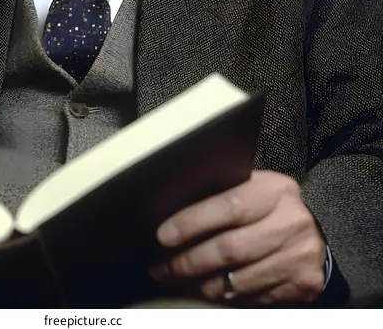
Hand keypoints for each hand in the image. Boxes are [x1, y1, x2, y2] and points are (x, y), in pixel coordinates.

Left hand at [151, 170, 326, 306]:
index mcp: (275, 190)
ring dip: (204, 283)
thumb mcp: (255, 186)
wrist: (322, 227)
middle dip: (189, 261)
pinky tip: (211, 289)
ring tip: (178, 279)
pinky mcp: (304, 285)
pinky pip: (256, 297)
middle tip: (162, 267)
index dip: (192, 223)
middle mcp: (291, 223)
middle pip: (231, 249)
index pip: (228, 207)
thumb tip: (174, 204)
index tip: (163, 235)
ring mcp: (299, 257)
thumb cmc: (273, 203)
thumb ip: (225, 192)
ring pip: (240, 280)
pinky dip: (229, 296)